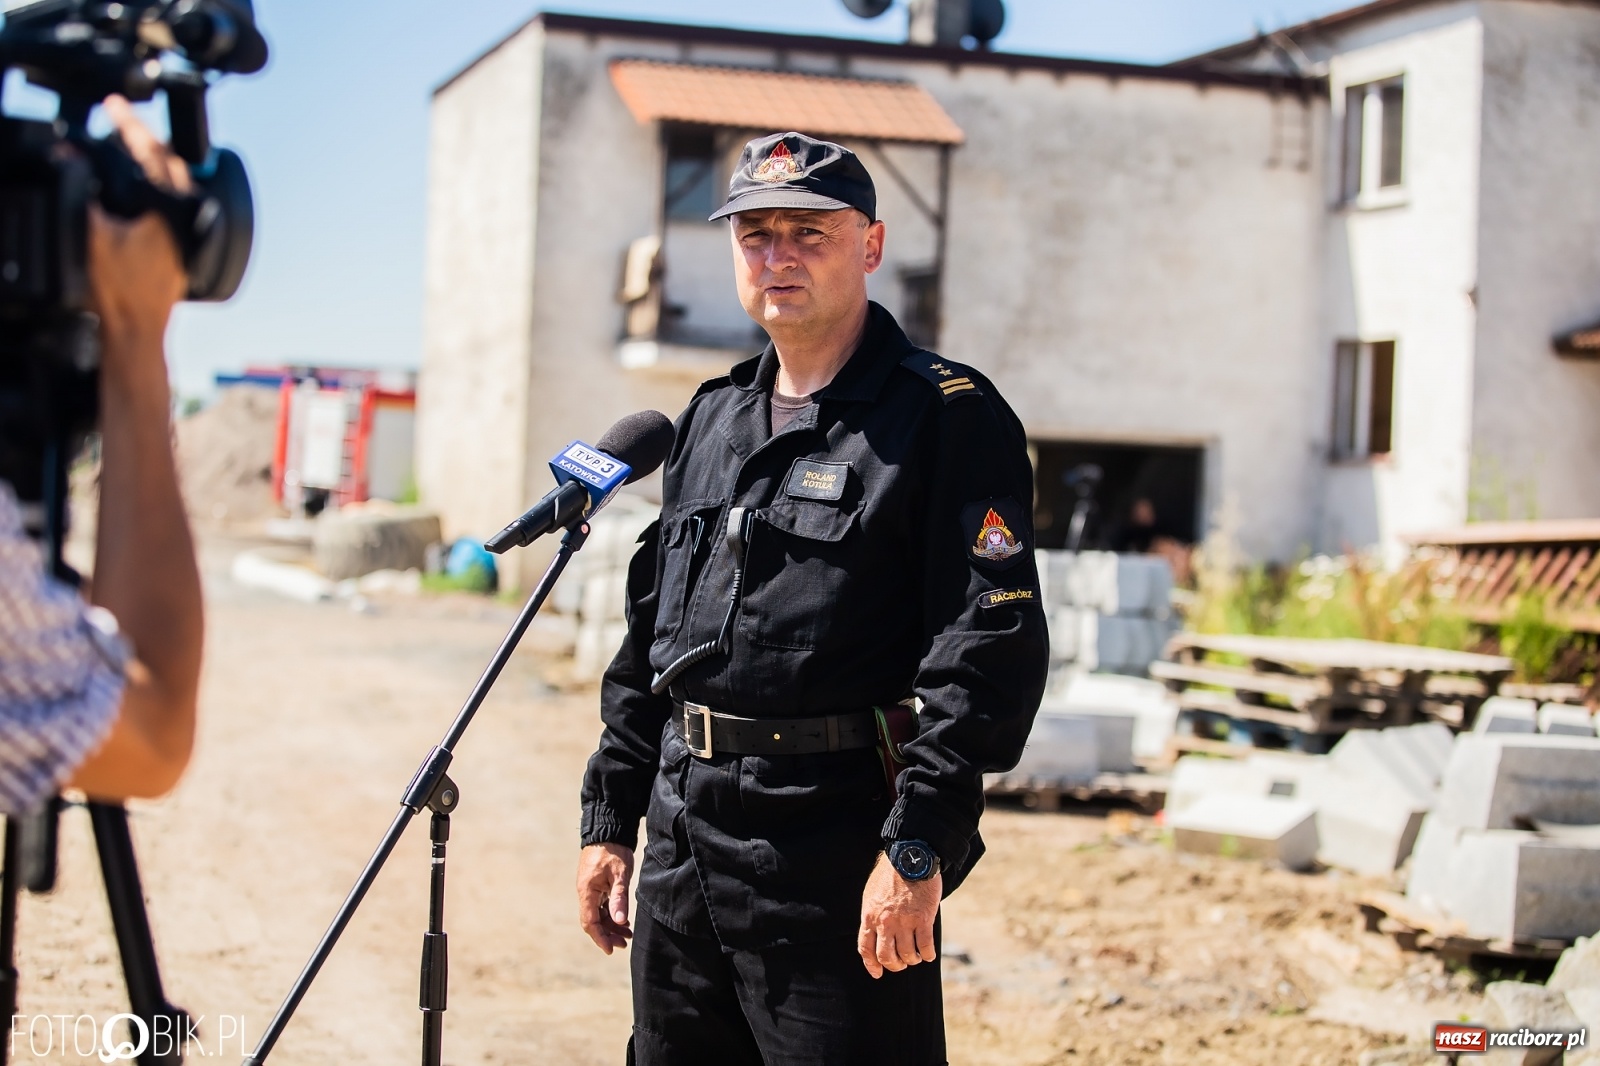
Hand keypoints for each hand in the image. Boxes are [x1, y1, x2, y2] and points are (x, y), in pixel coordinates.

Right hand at [88, 95, 189, 366]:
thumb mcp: (90, 235)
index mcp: (171, 208)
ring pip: (176, 186)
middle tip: (124, 123)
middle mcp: (188, 219)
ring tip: (130, 152)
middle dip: (147, 139)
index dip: (128, 123)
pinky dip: (157, 192)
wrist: (137, 332)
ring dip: (154, 165)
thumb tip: (68, 158)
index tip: (114, 104)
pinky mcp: (184, 251)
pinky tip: (140, 196)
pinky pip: (174, 208)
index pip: (150, 150)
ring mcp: (189, 236)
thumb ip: (79, 192)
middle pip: (172, 163)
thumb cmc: (119, 292)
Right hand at [577, 843, 634, 953]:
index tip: (611, 949)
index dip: (600, 937)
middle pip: (593, 921)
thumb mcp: (620, 874)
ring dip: (611, 925)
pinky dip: (611, 914)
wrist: (608, 831)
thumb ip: (619, 898)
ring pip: (598, 914)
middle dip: (608, 934)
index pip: (590, 922)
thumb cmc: (614, 850)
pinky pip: (601, 905)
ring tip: (627, 933)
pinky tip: (623, 919)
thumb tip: (619, 921)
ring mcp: (590, 889)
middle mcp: (585, 892)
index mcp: (587, 891)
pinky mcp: (596, 885)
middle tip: (624, 943)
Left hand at [858, 851, 940, 978]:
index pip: (866, 948)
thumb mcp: (872, 894)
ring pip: (907, 954)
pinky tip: (928, 955)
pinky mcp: (923, 919)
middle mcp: (885, 922)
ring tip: (915, 956)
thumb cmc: (890, 873)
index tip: (877, 973)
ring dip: (912, 959)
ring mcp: (904, 922)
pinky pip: (925, 946)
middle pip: (886, 956)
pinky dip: (927, 955)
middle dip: (894, 965)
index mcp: (870, 916)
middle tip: (900, 964)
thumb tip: (874, 933)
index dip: (871, 965)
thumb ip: (873, 914)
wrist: (910, 857)